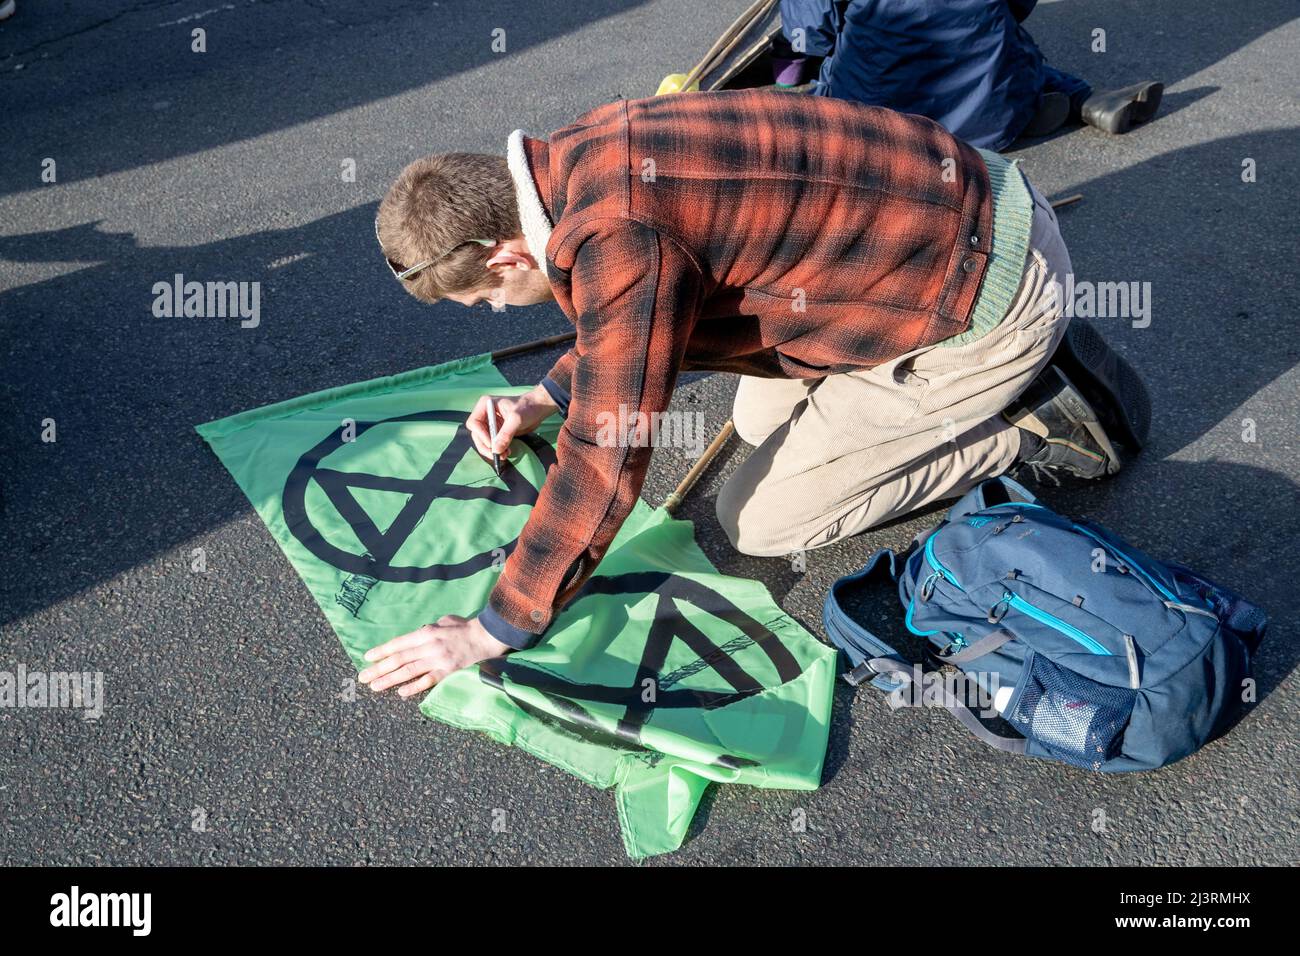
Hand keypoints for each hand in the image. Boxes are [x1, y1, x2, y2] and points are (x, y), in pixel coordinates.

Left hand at [358, 615, 510, 697]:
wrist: (486, 637)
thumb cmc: (464, 627)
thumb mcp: (444, 621)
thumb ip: (428, 629)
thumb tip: (416, 636)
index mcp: (426, 633)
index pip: (399, 643)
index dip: (382, 651)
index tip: (368, 657)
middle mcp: (429, 646)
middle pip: (399, 659)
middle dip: (379, 668)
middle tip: (363, 677)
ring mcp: (438, 660)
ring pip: (409, 671)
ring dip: (390, 679)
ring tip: (375, 686)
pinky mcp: (448, 671)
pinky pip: (428, 681)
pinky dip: (414, 687)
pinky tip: (401, 692)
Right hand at [466, 384, 557, 460]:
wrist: (539, 407)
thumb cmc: (527, 407)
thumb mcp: (516, 419)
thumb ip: (505, 434)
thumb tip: (496, 449)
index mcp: (485, 406)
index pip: (474, 423)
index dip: (481, 435)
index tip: (492, 444)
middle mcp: (485, 414)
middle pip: (477, 434)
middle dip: (486, 446)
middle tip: (496, 455)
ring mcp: (491, 424)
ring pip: (484, 441)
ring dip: (492, 450)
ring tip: (504, 455)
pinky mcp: (498, 431)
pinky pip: (493, 443)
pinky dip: (498, 450)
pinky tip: (506, 452)